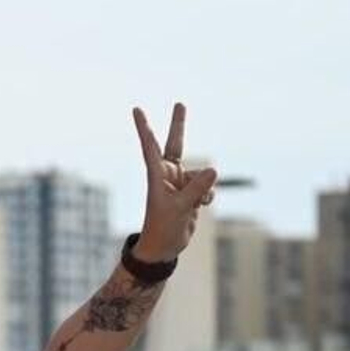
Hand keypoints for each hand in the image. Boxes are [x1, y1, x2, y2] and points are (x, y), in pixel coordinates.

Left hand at [131, 104, 217, 262]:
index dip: (145, 127)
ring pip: (201, 174)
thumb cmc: (163, 228)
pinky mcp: (191, 192)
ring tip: (194, 204)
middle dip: (178, 125)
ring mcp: (180, 183)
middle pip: (176, 144)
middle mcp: (168, 175)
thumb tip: (213, 170)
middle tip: (180, 103)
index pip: (151, 146)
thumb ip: (197, 189)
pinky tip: (199, 206)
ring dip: (203, 187)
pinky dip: (207, 195)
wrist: (164, 247)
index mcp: (157, 175)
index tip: (136, 109)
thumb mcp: (181, 208)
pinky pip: (207, 186)